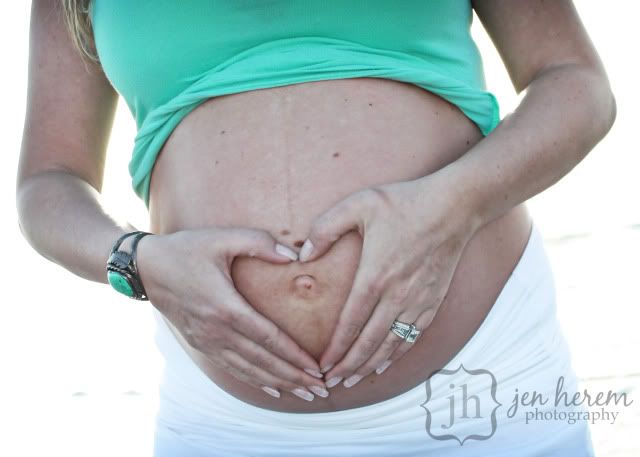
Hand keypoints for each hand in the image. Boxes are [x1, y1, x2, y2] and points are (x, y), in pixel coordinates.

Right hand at [135, 227, 327, 400]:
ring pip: (249, 370)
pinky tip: (273, 388)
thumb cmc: (187, 249)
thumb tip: (293, 257)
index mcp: (225, 307)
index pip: (268, 338)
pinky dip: (255, 380)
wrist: (147, 268)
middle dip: (294, 377)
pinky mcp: (201, 344)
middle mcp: (216, 331)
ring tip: (304, 393)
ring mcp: (207, 341)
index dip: (295, 356)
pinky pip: (232, 368)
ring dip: (279, 383)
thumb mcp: (222, 238)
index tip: (317, 368)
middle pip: (262, 361)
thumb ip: (259, 243)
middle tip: (321, 389)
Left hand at [298, 176, 479, 387]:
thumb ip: (325, 228)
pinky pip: (412, 337)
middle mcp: (397, 294)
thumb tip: (303, 255)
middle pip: (369, 342)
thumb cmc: (404, 203)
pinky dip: (397, 355)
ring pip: (391, 345)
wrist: (453, 207)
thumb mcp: (358, 204)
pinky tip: (386, 364)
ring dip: (370, 366)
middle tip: (331, 384)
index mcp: (375, 275)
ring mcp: (417, 301)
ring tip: (353, 381)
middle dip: (348, 366)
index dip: (335, 349)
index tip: (322, 365)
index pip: (350, 323)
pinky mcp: (433, 301)